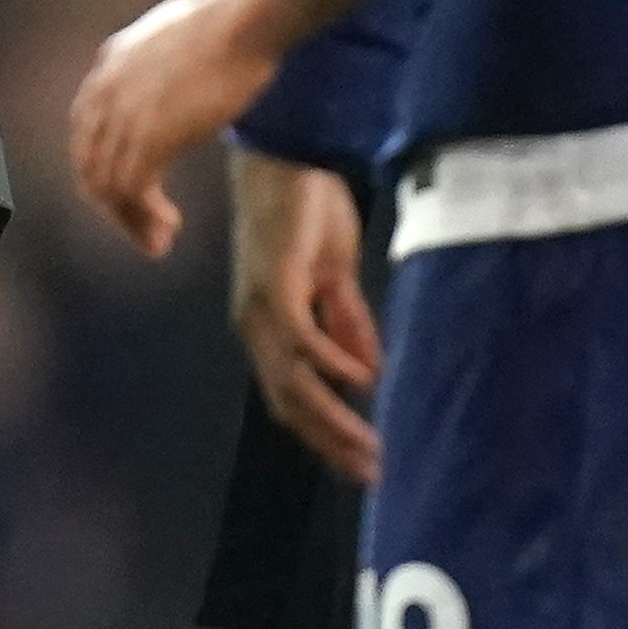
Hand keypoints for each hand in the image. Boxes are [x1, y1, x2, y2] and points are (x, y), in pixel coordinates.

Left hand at [67, 0, 289, 255]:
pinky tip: (169, 226)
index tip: (132, 197)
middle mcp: (104, 93)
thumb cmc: (233, 23)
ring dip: (131, 221)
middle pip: (90, 167)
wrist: (243, 21)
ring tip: (158, 241)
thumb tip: (177, 76)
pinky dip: (145, 218)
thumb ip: (161, 62)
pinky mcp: (148, 138)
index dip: (106, 172)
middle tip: (144, 232)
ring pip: (107, 188)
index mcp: (108, 67)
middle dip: (113, 207)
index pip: (86, 136)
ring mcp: (122, 117)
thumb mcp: (177, 36)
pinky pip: (131, 193)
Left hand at [228, 151, 383, 481]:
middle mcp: (257, 326)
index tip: (363, 464)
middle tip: (371, 473)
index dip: (324, 435)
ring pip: (292, 380)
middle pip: (289, 402)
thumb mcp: (334, 276)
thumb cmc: (305, 210)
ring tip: (369, 445)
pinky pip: (299, 336)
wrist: (288, 155)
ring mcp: (262, 307)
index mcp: (268, 328)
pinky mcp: (276, 282)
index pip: (291, 398)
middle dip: (331, 442)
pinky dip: (329, 362)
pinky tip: (359, 380)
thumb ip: (346, 323)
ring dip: (332, 417)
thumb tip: (367, 375)